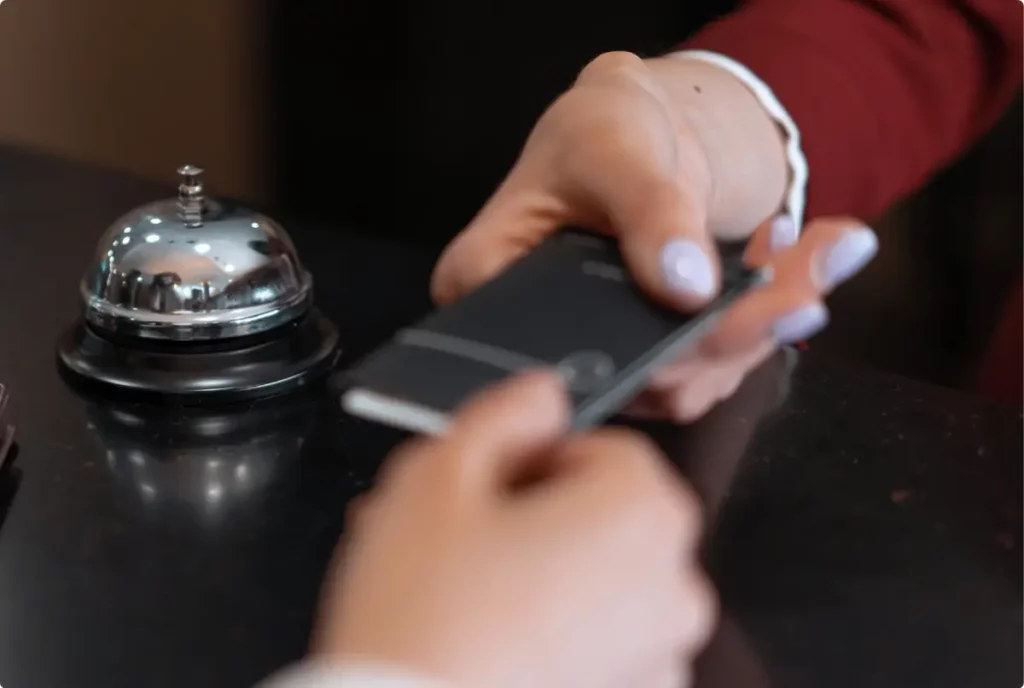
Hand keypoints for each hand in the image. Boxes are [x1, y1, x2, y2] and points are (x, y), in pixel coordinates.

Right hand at [316, 372, 715, 687]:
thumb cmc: (423, 622)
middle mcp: (669, 586)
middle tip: (460, 532)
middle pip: (603, 513)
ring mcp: (656, 655)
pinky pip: (598, 640)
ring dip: (540, 568)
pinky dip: (554, 627)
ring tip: (460, 586)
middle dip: (533, 512)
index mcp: (639, 515)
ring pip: (597, 578)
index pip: (603, 448)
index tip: (487, 481)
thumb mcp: (438, 477)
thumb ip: (502, 415)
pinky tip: (485, 631)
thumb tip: (541, 396)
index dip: (535, 456)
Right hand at [431, 52, 877, 421]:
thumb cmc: (599, 127)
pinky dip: (770, 316)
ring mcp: (601, 353)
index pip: (560, 341)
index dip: (649, 345)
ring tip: (822, 252)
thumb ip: (647, 210)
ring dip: (767, 323)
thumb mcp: (614, 145)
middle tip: (808, 289)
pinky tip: (797, 259)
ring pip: (691, 376)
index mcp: (492, 282)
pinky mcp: (652, 357)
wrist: (640, 132)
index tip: (731, 318)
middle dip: (735, 330)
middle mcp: (539, 336)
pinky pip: (718, 362)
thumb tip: (686, 286)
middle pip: (638, 369)